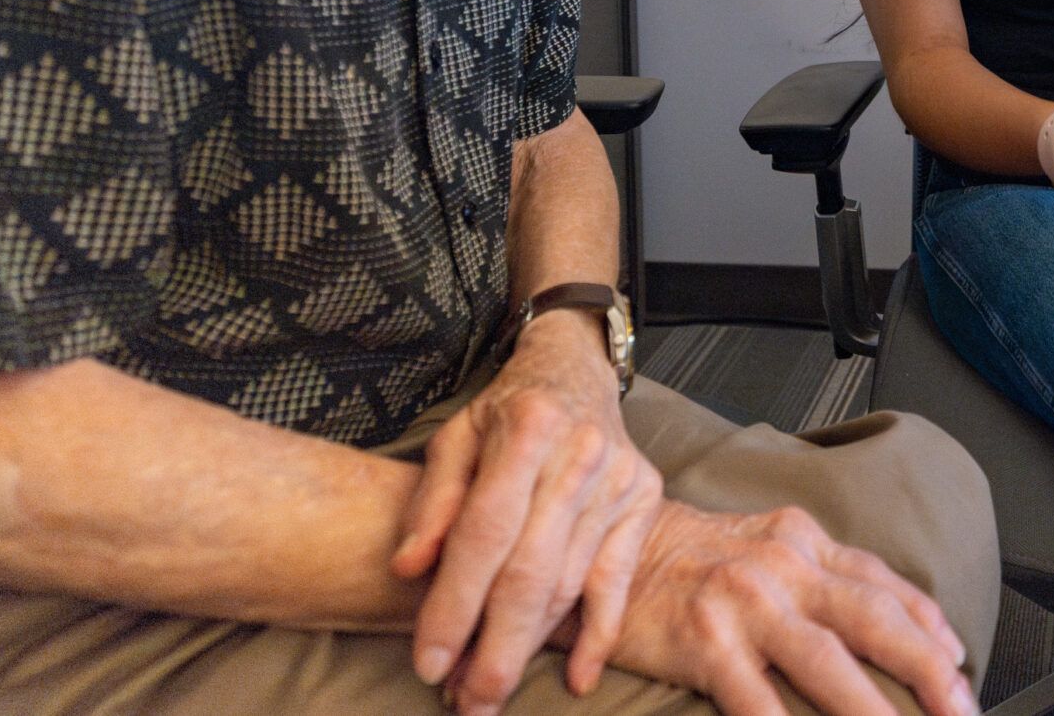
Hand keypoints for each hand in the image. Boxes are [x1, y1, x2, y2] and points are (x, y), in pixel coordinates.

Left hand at [391, 312, 663, 715]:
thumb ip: (432, 502)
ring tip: (489, 690)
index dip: (454, 603)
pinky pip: (618, 581)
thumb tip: (409, 568)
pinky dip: (599, 634)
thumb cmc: (505, 410)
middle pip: (531, 571)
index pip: (484, 533)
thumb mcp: (456, 436)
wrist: (575, 370)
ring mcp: (619, 480)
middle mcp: (580, 454)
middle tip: (467, 704)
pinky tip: (576, 678)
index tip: (429, 662)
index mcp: (527, 428)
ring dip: (528, 648)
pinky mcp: (644, 501)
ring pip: (568, 583)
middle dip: (494, 649)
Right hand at [595, 499, 978, 715]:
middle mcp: (782, 566)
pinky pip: (755, 700)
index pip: (884, 585)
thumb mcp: (771, 546)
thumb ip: (832, 578)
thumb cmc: (696, 558)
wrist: (609, 548)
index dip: (930, 629)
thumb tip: (909, 625)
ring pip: (826, 663)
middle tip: (961, 709)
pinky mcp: (703, 642)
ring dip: (871, 710)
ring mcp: (743, 603)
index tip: (962, 668)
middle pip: (873, 620)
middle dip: (927, 669)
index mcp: (803, 542)